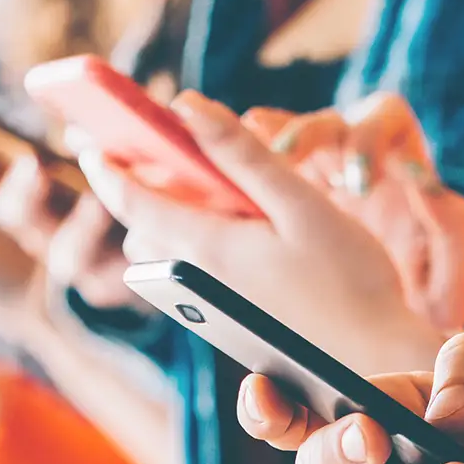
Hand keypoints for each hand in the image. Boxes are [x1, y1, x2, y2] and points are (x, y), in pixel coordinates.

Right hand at [0, 129, 134, 309]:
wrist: (168, 216)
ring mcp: (73, 256)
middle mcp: (42, 223)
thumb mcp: (115, 135)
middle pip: (15, 217)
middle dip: (22, 193)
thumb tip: (80, 134)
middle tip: (34, 166)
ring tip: (102, 201)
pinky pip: (102, 282)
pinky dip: (122, 258)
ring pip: (63, 257)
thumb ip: (97, 128)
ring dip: (81, 229)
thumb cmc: (134, 162)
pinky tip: (141, 235)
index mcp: (28, 182)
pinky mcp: (109, 283)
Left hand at [76, 90, 443, 373]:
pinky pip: (194, 272)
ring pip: (167, 252)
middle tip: (147, 150)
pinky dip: (195, 239)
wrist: (374, 358)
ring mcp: (213, 305)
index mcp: (207, 247)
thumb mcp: (301, 204)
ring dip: (165, 216)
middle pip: (143, 226)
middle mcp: (198, 279)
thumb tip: (187, 105)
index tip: (88, 138)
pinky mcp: (233, 318)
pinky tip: (237, 226)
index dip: (104, 165)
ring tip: (193, 184)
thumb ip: (242, 155)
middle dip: (135, 188)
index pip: (131, 199)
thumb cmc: (350, 280)